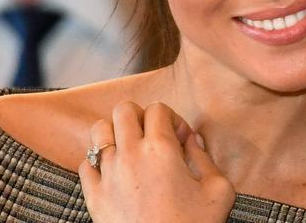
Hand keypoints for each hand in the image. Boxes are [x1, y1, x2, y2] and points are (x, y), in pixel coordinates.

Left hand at [79, 101, 235, 222]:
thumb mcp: (219, 191)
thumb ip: (206, 158)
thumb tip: (194, 140)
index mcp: (161, 149)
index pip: (158, 109)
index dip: (173, 119)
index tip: (181, 140)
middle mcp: (130, 155)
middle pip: (124, 110)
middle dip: (141, 117)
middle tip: (154, 137)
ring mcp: (107, 174)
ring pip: (99, 131)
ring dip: (115, 134)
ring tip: (130, 150)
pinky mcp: (93, 196)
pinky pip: (86, 163)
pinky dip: (98, 162)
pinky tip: (114, 173)